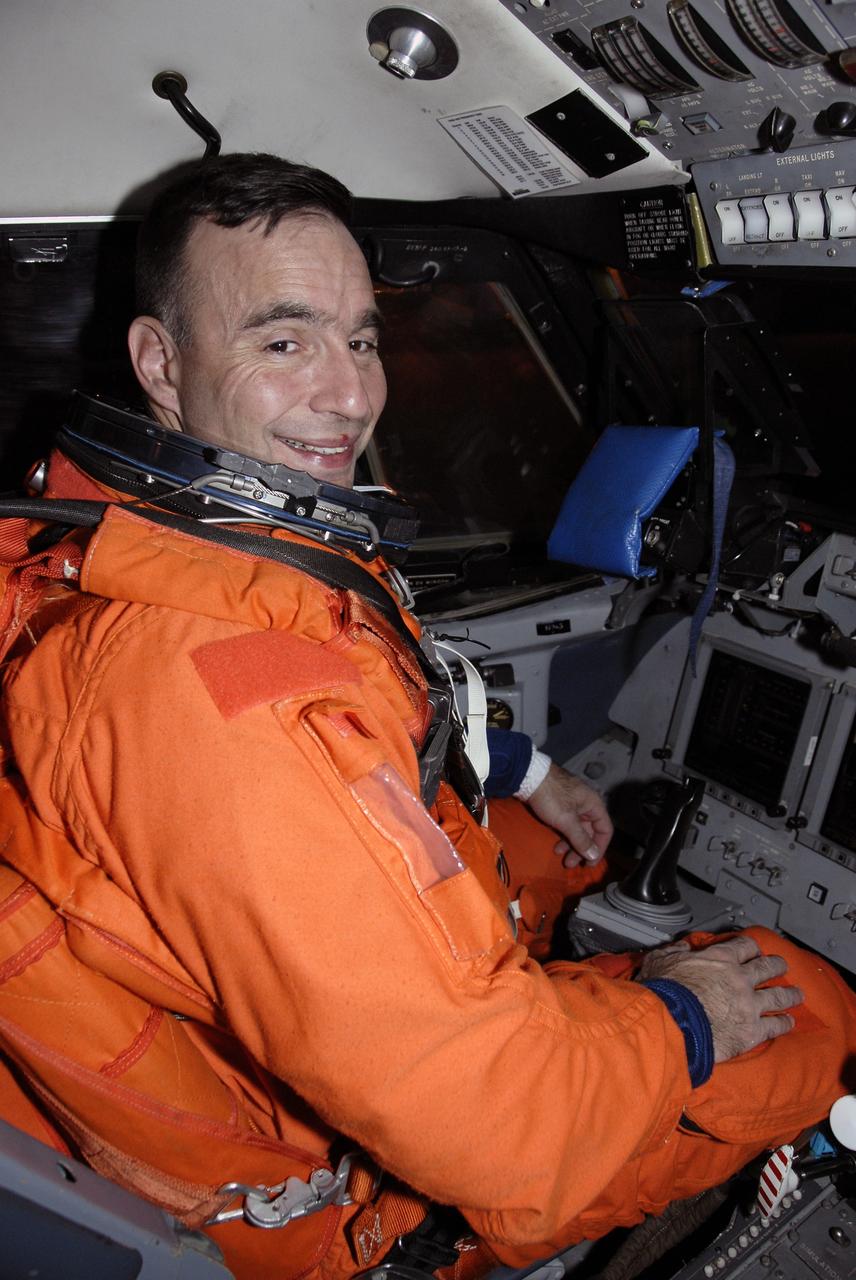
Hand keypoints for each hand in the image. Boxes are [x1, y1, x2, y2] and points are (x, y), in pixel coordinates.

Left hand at [527, 763, 612, 866]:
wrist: (528, 776)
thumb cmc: (550, 797)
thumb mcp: (566, 820)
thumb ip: (581, 839)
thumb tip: (593, 855)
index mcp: (594, 804)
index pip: (605, 830)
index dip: (599, 848)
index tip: (589, 862)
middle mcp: (587, 804)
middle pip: (590, 832)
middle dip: (581, 849)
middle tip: (570, 864)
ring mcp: (573, 804)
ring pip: (577, 829)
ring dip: (571, 845)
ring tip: (560, 857)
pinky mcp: (560, 805)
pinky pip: (567, 824)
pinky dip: (563, 836)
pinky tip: (556, 845)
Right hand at [637, 935, 803, 1063]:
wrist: (673, 1022)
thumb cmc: (664, 992)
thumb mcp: (660, 961)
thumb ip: (674, 952)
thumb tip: (682, 947)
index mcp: (720, 959)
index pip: (744, 946)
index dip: (751, 947)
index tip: (754, 949)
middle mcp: (740, 979)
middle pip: (767, 968)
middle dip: (777, 966)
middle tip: (782, 966)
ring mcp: (750, 1005)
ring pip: (778, 996)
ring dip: (790, 994)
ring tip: (797, 994)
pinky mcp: (753, 1031)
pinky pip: (775, 1026)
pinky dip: (784, 1023)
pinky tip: (789, 1022)